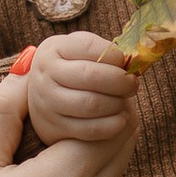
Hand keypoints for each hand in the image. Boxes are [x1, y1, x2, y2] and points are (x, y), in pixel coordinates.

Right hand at [0, 71, 127, 176]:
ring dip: (96, 151)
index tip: (73, 89)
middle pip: (126, 140)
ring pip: (118, 171)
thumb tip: (25, 73)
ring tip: (51, 149)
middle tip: (64, 110)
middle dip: (101, 117)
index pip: (116, 116)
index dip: (98, 94)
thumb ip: (0, 115)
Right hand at [24, 29, 137, 147]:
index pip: (88, 47)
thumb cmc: (72, 69)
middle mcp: (45, 75)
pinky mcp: (54, 127)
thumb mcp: (79, 52)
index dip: (114, 55)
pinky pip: (89, 130)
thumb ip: (102, 52)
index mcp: (53, 50)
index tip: (125, 62)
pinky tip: (121, 120)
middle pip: (91, 76)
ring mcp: (47, 103)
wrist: (43, 95)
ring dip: (116, 103)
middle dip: (120, 80)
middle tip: (132, 84)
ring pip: (91, 104)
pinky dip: (111, 126)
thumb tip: (132, 62)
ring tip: (124, 101)